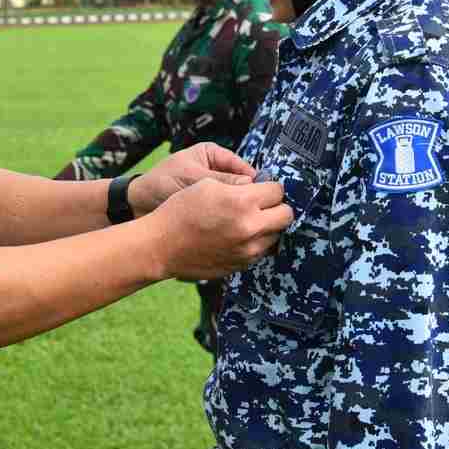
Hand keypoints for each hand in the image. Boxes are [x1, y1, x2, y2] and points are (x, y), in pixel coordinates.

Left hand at [130, 143, 256, 214]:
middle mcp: (218, 171)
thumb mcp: (191, 178)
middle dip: (249, 199)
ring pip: (238, 202)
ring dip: (241, 212)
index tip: (263, 198)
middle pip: (244, 186)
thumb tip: (252, 186)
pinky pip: (228, 214)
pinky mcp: (211, 210)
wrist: (136, 205)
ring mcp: (215, 192)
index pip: (243, 168)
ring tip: (248, 223)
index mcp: (214, 155)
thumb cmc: (160, 183)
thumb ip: (220, 181)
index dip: (254, 184)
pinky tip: (237, 230)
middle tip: (257, 213)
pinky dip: (232, 221)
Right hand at [145, 178, 291, 281]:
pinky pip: (262, 251)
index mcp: (242, 202)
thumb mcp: (207, 184)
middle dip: (276, 206)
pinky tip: (237, 236)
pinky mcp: (242, 265)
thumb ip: (238, 184)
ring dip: (267, 226)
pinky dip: (255, 242)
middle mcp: (250, 227)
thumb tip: (259, 185)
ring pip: (277, 235)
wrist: (162, 246)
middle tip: (261, 204)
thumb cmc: (180, 210)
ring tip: (247, 221)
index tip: (260, 188)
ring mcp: (248, 250)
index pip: (278, 190)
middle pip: (287, 214)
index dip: (269, 187)